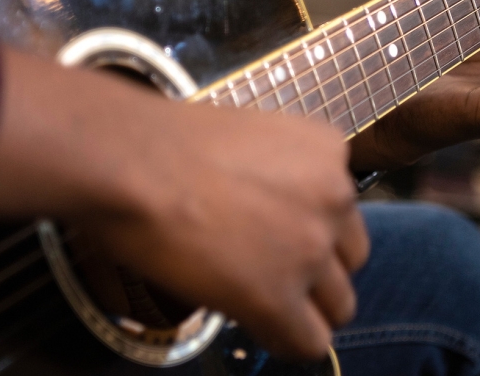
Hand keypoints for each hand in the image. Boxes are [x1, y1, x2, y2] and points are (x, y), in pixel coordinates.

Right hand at [0, 51, 368, 359]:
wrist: (129, 161)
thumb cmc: (162, 142)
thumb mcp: (246, 138)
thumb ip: (279, 175)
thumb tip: (270, 216)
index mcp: (328, 150)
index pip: (344, 210)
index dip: (307, 229)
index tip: (269, 233)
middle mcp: (335, 196)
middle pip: (351, 260)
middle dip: (314, 271)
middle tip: (263, 268)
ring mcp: (311, 248)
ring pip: (338, 306)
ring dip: (302, 308)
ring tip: (254, 298)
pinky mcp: (279, 295)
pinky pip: (309, 342)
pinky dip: (284, 340)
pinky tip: (253, 323)